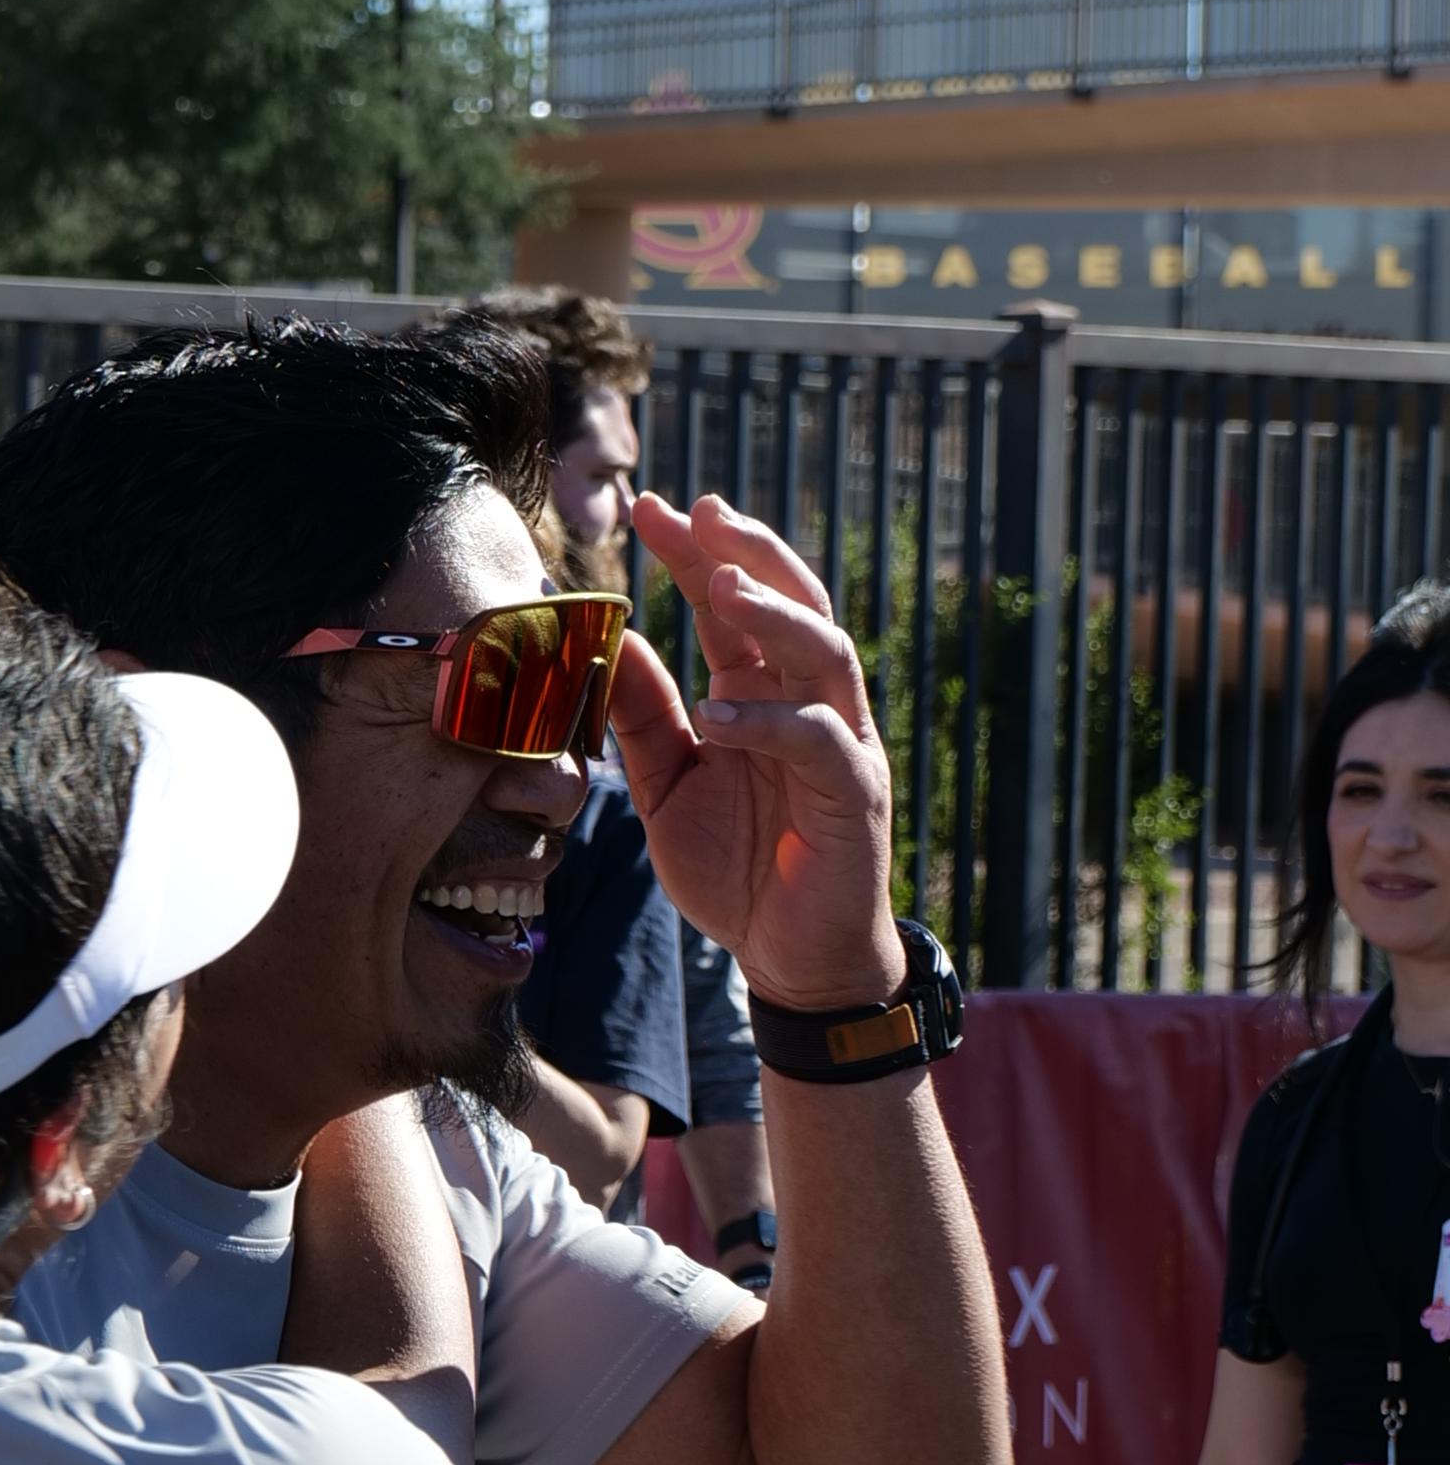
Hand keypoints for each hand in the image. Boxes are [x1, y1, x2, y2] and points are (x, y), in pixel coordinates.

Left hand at [606, 490, 906, 1017]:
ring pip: (824, 653)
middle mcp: (808, 704)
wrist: (790, 956)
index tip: (649, 508)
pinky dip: (772, 722)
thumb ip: (644, 716)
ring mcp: (840, 745)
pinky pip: (820, 742)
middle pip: (792, 602)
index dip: (696, 552)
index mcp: (763, 693)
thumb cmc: (738, 867)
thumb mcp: (669, 785)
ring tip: (722, 583)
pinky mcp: (855, 796)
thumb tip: (610, 641)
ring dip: (776, 613)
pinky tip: (721, 712)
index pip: (732, 604)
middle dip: (747, 551)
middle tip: (699, 512)